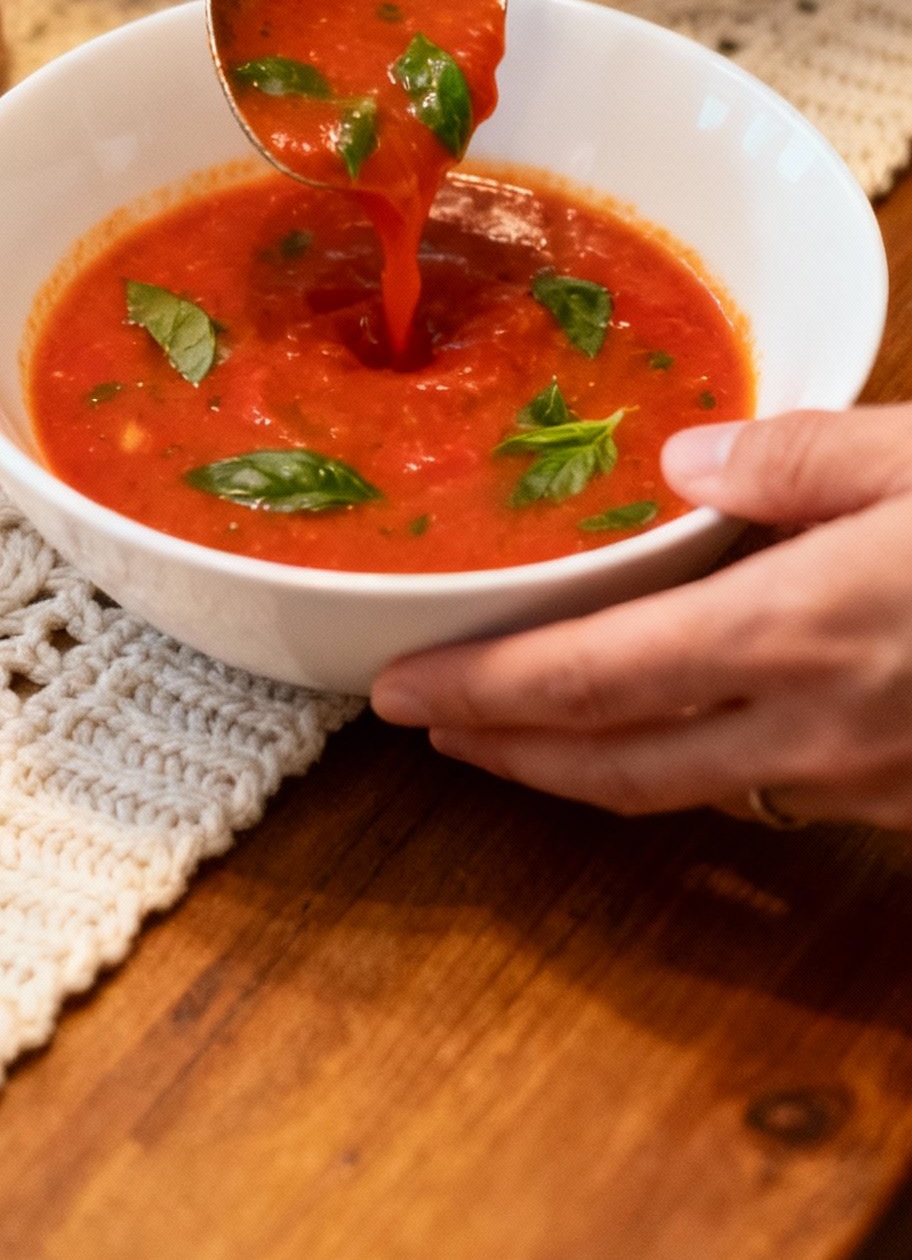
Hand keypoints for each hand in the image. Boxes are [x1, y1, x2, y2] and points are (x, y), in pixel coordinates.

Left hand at [371, 406, 911, 828]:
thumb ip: (798, 454)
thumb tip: (680, 461)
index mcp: (794, 627)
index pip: (590, 678)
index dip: (482, 689)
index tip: (399, 688)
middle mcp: (812, 728)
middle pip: (618, 765)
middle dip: (508, 751)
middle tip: (431, 723)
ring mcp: (866, 782)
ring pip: (697, 792)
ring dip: (600, 767)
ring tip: (537, 728)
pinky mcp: (910, 804)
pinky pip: (779, 795)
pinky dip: (702, 765)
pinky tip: (690, 726)